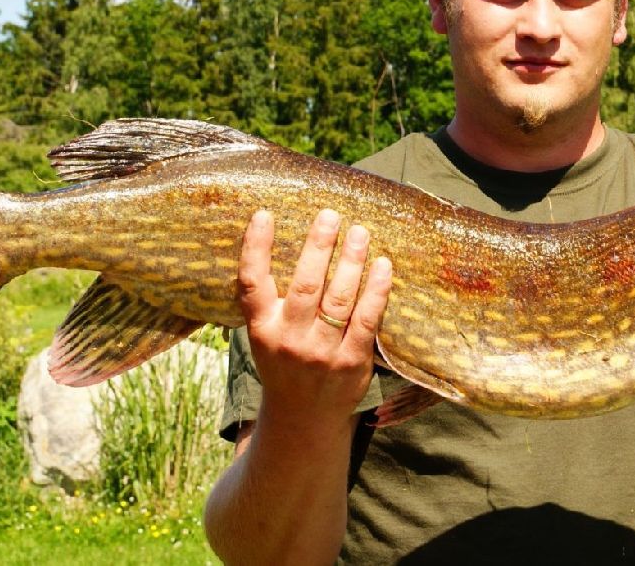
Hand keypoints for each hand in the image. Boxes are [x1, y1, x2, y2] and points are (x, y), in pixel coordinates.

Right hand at [236, 208, 391, 430]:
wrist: (302, 420)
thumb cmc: (285, 365)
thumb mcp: (265, 336)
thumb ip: (271, 301)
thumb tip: (289, 244)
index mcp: (262, 329)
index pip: (252, 284)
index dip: (255, 248)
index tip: (264, 214)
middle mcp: (289, 340)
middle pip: (305, 284)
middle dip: (319, 245)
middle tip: (330, 214)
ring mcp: (321, 353)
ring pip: (339, 298)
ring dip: (351, 260)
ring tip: (360, 232)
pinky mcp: (352, 362)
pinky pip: (367, 319)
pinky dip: (376, 290)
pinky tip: (383, 265)